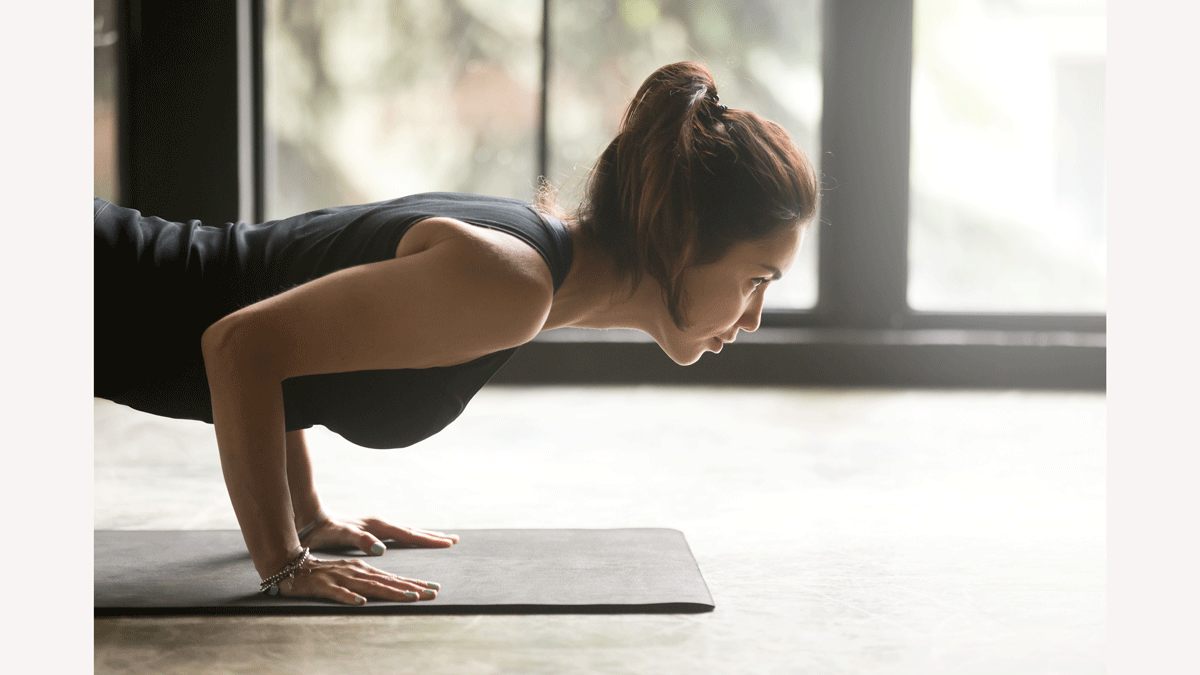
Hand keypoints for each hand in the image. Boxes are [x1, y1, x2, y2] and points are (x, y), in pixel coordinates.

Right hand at [278, 556, 441, 605]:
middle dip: (412, 588)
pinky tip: (360, 602)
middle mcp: (356, 572)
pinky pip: (337, 593)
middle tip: (433, 593)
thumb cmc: (324, 572)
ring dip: (390, 592)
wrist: (291, 565)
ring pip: (369, 586)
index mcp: (364, 569)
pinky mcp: (323, 586)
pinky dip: (349, 597)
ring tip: (410, 597)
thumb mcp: (350, 574)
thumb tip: (395, 588)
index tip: (435, 589)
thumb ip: (371, 581)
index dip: (414, 583)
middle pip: (388, 582)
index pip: (394, 578)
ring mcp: (340, 578)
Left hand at [300, 513, 458, 555]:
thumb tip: (382, 549)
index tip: (448, 543)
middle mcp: (379, 524)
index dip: (428, 540)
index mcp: (377, 526)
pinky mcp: (369, 530)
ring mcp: (375, 526)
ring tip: (438, 539)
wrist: (309, 521)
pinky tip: (409, 540)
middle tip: (454, 540)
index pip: (409, 534)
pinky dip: (409, 537)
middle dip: (432, 537)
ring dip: (422, 536)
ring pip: (405, 531)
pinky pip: (396, 535)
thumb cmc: (324, 532)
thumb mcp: (342, 536)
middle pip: (412, 531)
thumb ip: (361, 541)